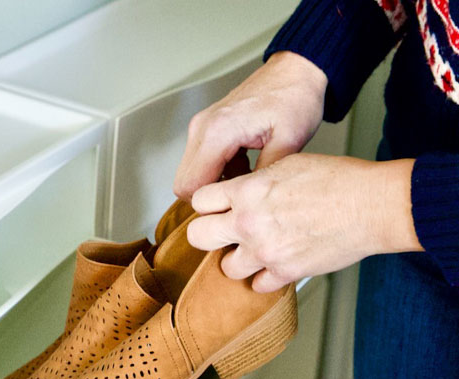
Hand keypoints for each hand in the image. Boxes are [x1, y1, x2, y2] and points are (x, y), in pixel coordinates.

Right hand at [174, 51, 327, 199]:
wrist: (296, 71)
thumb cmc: (294, 98)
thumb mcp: (288, 144)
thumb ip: (261, 178)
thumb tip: (247, 203)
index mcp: (219, 132)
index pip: (190, 187)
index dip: (208, 205)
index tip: (231, 206)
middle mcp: (203, 127)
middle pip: (183, 183)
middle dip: (207, 197)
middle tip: (237, 195)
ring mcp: (202, 126)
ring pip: (190, 174)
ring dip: (213, 183)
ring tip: (245, 175)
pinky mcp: (206, 127)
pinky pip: (199, 161)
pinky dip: (216, 171)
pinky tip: (243, 164)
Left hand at [188, 153, 421, 292]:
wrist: (371, 206)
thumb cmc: (339, 181)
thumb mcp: (289, 164)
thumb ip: (258, 181)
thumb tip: (242, 191)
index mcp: (248, 190)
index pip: (200, 200)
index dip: (207, 204)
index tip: (215, 208)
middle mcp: (249, 222)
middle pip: (198, 237)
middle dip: (208, 235)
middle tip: (222, 234)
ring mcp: (264, 251)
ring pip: (226, 268)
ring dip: (238, 260)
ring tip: (255, 251)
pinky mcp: (283, 273)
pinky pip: (257, 285)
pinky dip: (265, 278)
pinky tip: (276, 264)